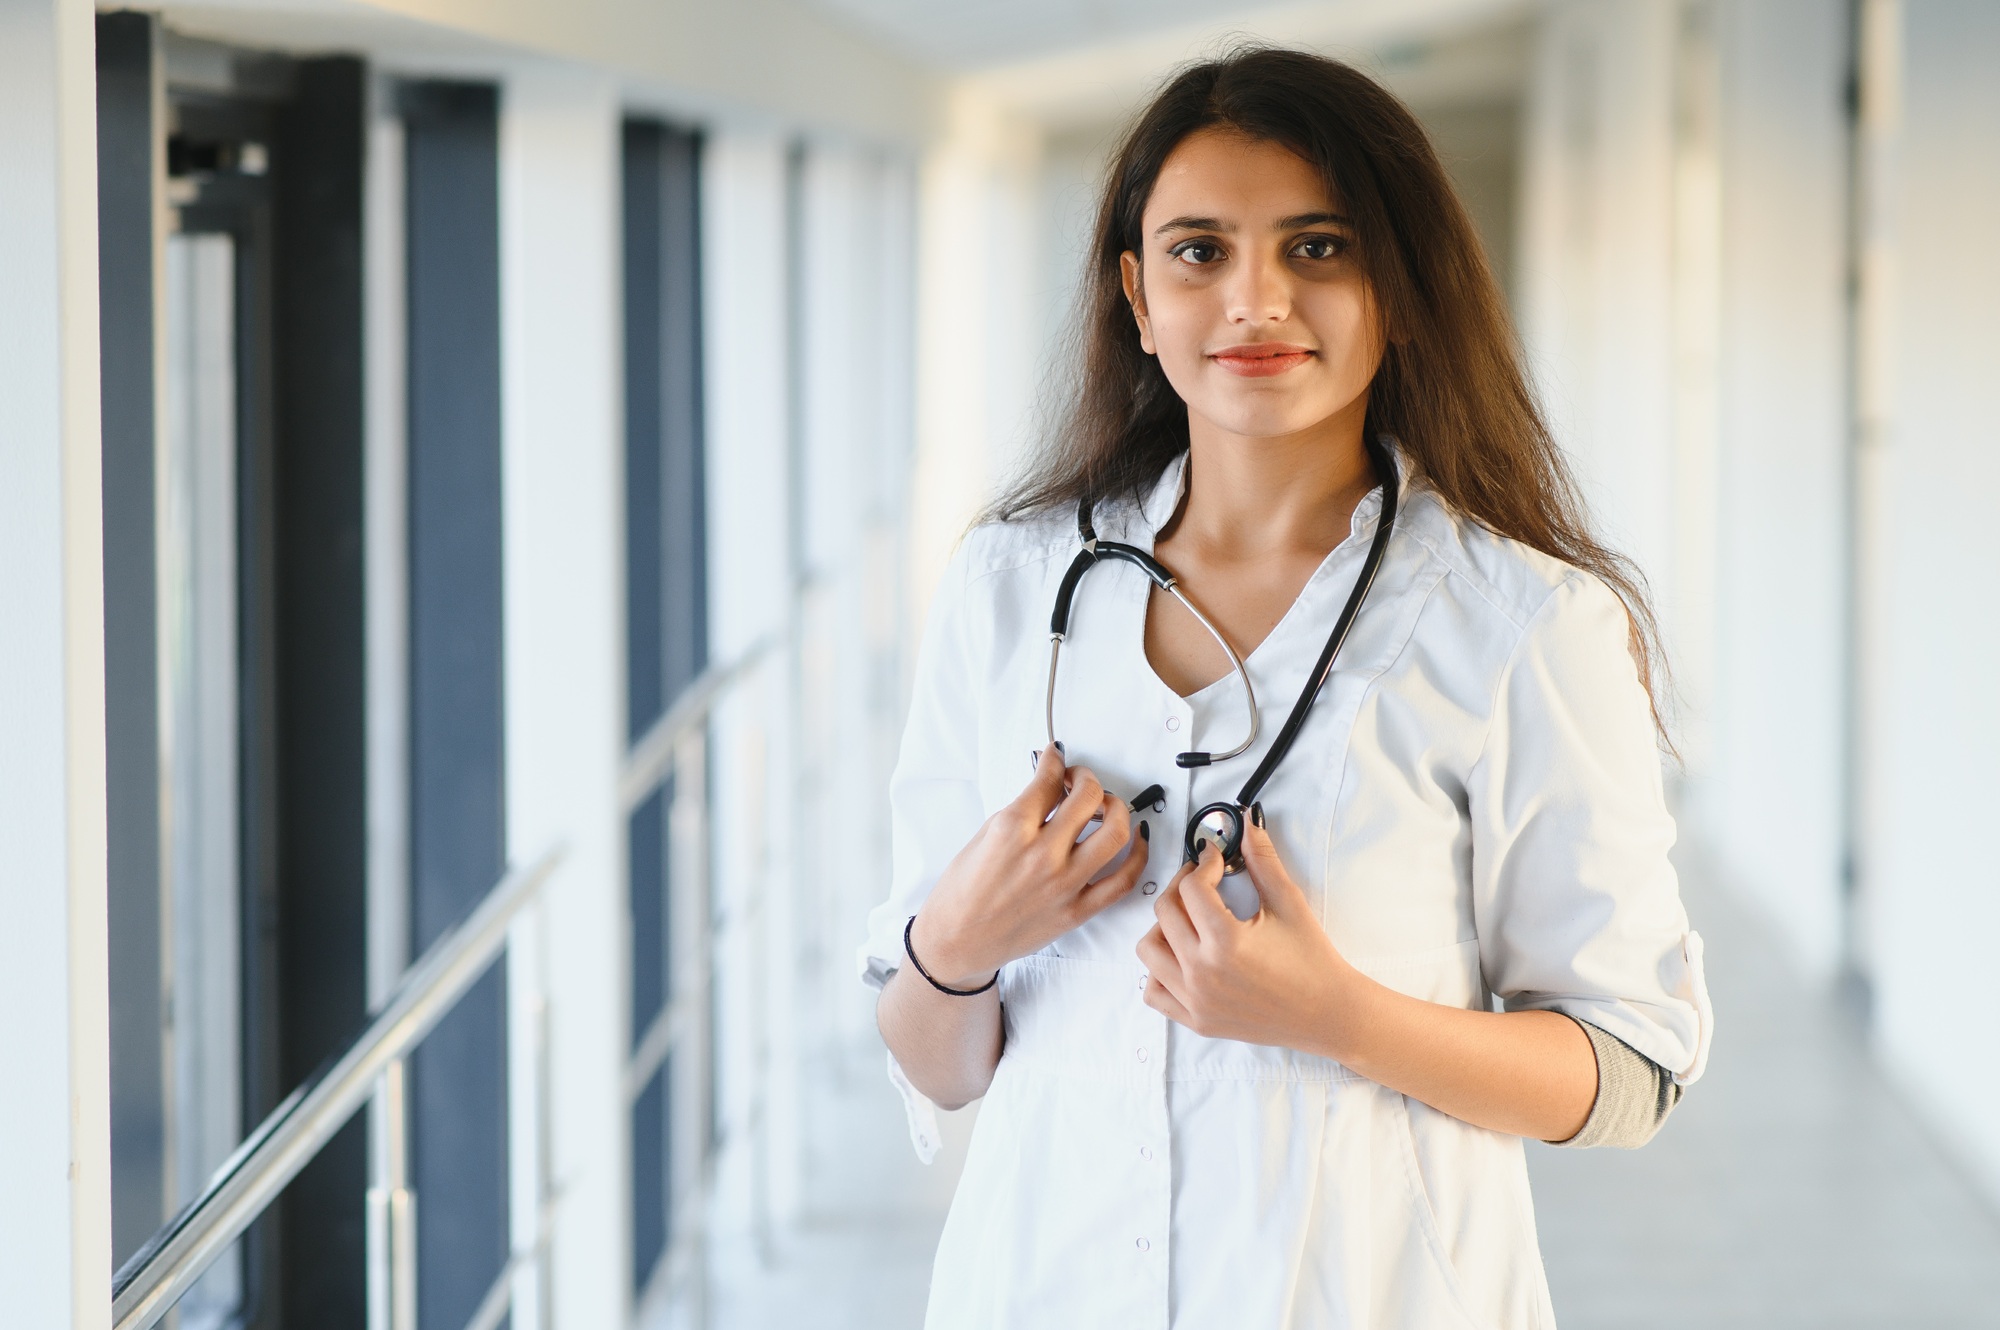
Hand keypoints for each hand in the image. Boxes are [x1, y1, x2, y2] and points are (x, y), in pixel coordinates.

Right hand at [911, 747, 1150, 987]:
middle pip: (1088, 797)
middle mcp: (1042, 854)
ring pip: (1115, 832)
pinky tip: (1137, 839)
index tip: (1057, 756)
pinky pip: (1122, 880)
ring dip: (1117, 808)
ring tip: (1107, 806)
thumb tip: (1049, 788)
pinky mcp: (1077, 911)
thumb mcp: (983, 836)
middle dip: (1086, 778)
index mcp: (1012, 829)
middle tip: (1079, 781)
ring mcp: (1064, 884)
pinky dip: (1138, 855)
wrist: (957, 941)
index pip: (1048, 779)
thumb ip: (1021, 811)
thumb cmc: (961, 892)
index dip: (1055, 759)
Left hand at [1136, 815, 1355, 1051]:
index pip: (1192, 887)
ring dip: (1164, 927)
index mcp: (1226, 943)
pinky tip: (1185, 956)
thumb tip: (1248, 822)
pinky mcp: (1196, 1020)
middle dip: (1182, 886)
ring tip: (1192, 919)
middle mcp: (1203, 973)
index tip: (1216, 859)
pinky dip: (1160, 970)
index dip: (1204, 864)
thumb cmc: (1312, 960)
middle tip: (1203, 881)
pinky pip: (1154, 991)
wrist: (1327, 1014)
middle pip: (1165, 911)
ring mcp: (1196, 1001)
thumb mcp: (1289, 904)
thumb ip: (1263, 860)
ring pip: (1149, 949)